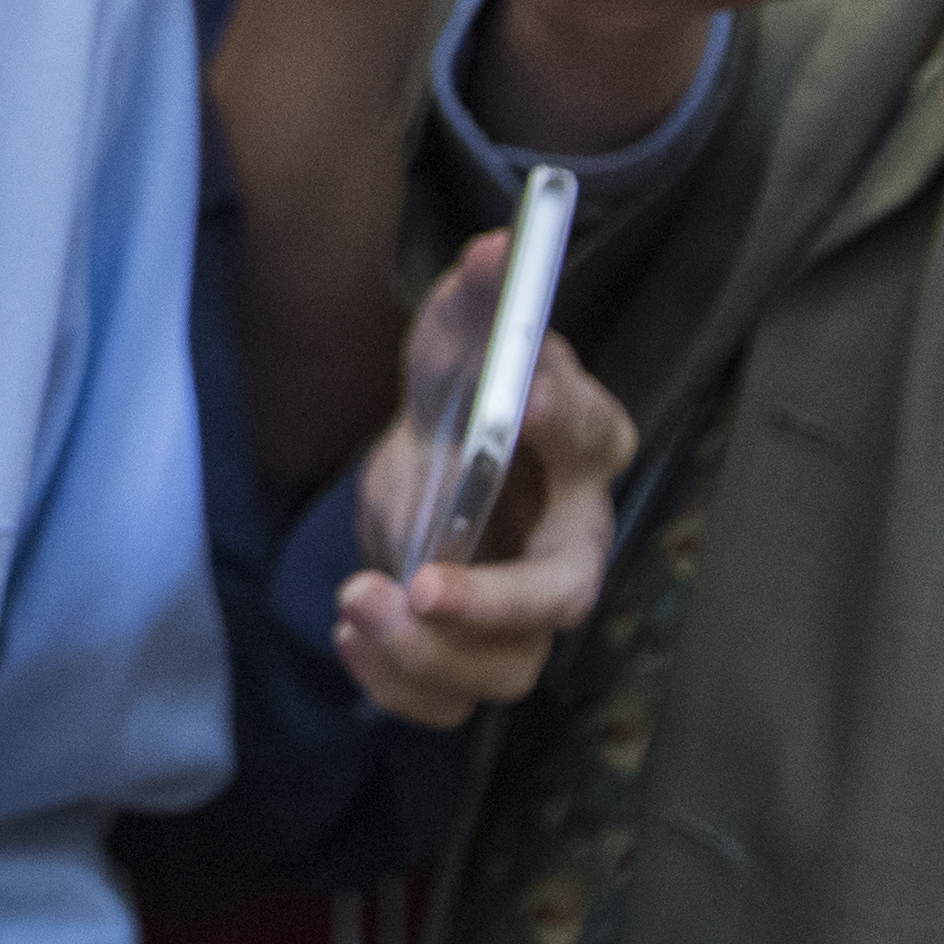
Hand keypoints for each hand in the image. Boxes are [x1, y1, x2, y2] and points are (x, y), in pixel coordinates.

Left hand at [329, 237, 636, 727]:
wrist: (435, 462)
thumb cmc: (467, 396)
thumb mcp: (462, 334)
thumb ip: (482, 293)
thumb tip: (499, 243)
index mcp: (584, 446)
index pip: (592, 433)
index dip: (565, 415)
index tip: (524, 395)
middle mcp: (572, 541)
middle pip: (564, 593)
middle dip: (497, 600)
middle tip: (424, 585)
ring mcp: (527, 612)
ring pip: (508, 667)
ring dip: (429, 652)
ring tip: (359, 600)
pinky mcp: (474, 653)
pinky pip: (450, 701)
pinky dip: (399, 685)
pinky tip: (351, 632)